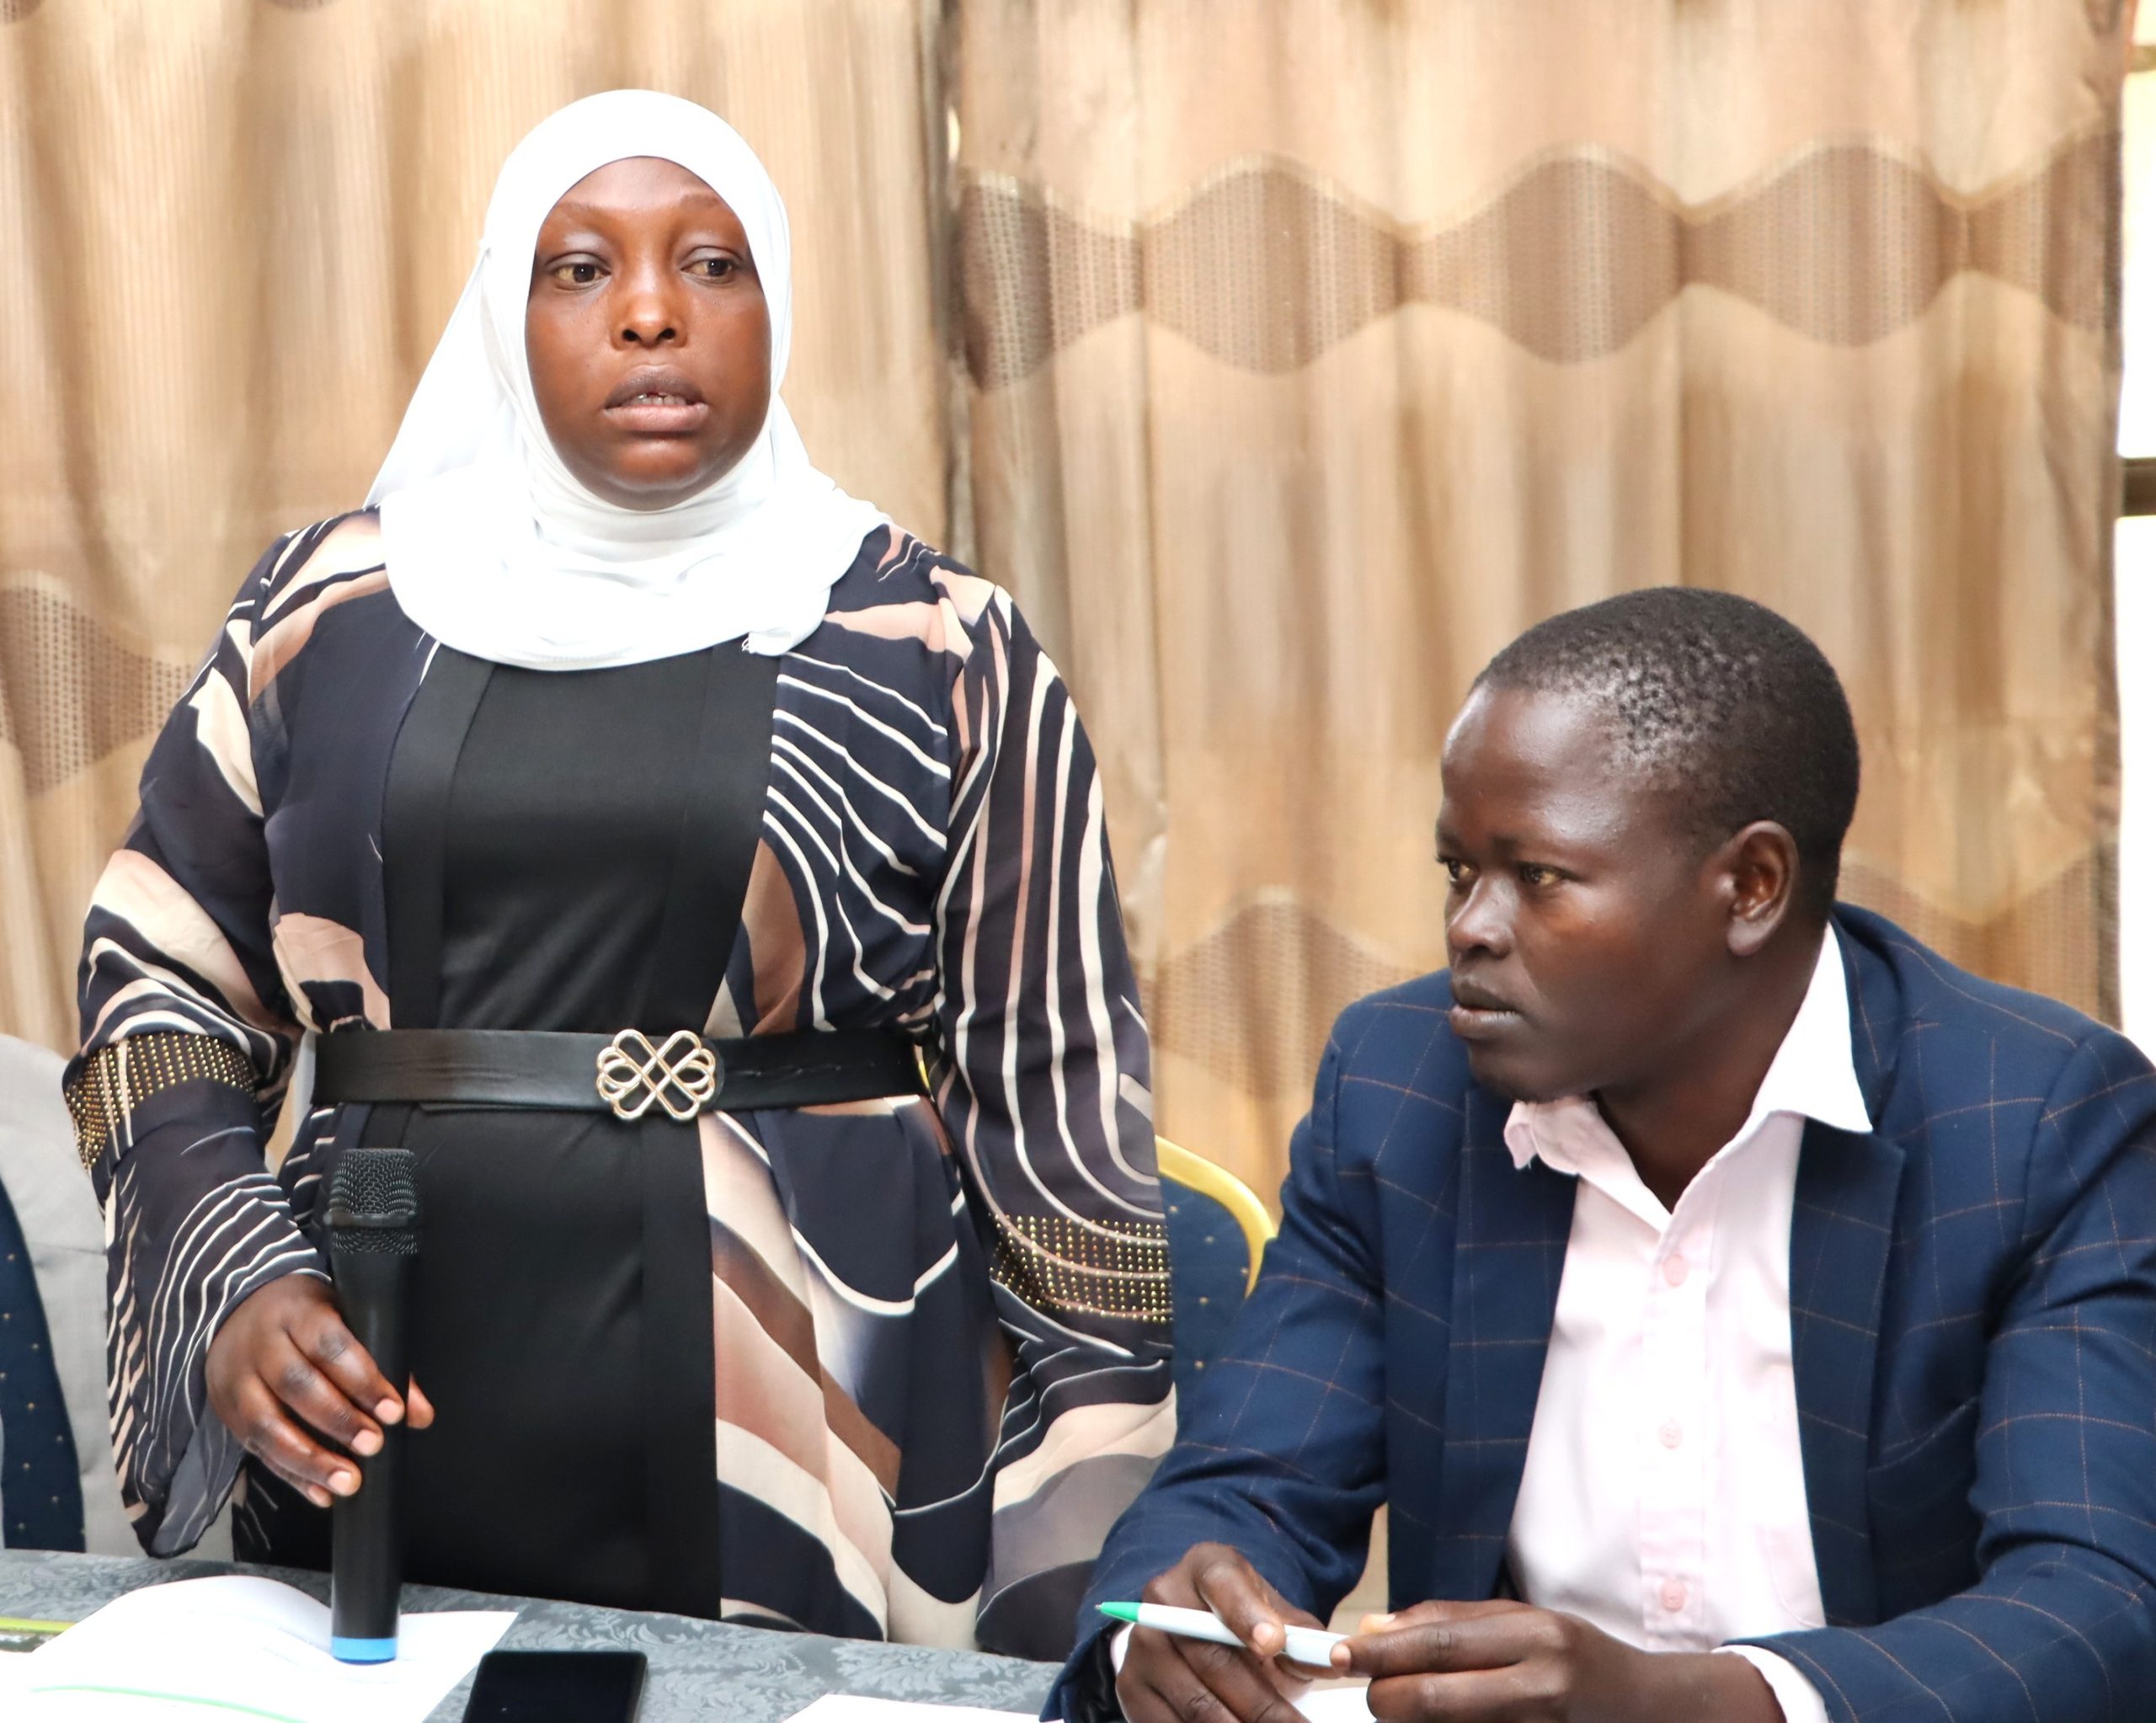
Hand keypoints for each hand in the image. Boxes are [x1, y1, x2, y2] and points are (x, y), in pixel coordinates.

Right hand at [205, 1275, 433, 1508]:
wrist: (238, 1310)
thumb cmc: (307, 1318)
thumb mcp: (345, 1319)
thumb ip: (383, 1362)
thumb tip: (419, 1414)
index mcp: (298, 1313)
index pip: (330, 1345)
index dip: (363, 1380)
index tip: (393, 1411)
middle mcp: (262, 1345)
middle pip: (296, 1385)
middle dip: (338, 1420)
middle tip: (373, 1445)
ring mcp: (237, 1380)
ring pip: (267, 1425)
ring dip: (310, 1460)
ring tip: (348, 1482)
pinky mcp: (226, 1411)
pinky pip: (256, 1450)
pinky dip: (290, 1476)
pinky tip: (320, 1493)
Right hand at [1115, 1543, 1331, 1722]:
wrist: (1191, 1628)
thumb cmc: (1245, 1622)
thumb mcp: (1274, 1614)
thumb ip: (1300, 1635)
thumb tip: (1328, 1661)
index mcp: (1206, 1568)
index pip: (1222, 1584)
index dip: (1247, 1614)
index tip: (1274, 1644)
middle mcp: (1164, 1600)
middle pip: (1213, 1658)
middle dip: (1263, 1705)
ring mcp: (1142, 1646)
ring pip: (1196, 1703)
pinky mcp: (1131, 1688)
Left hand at [1333, 1602, 1781, 1722]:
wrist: (1650, 1710)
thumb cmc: (1579, 1657)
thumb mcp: (1524, 1622)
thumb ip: (1453, 1623)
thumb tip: (1377, 1631)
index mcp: (1534, 1635)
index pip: (1437, 1641)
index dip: (1381, 1651)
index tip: (1339, 1653)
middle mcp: (1541, 1683)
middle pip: (1434, 1696)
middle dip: (1385, 1698)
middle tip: (1368, 1692)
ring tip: (1406, 1708)